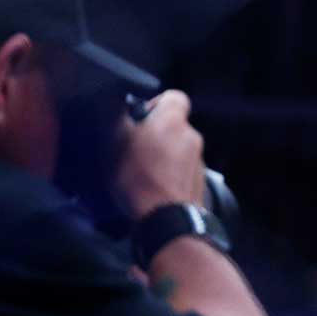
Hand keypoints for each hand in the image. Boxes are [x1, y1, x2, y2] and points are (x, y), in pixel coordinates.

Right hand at [112, 90, 206, 219]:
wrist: (167, 219)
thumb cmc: (138, 176)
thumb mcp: (116, 141)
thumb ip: (117, 115)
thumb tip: (116, 98)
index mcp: (175, 121)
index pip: (175, 96)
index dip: (156, 103)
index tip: (139, 119)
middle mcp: (193, 136)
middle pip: (174, 125)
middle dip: (155, 133)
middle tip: (133, 148)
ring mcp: (200, 161)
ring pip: (178, 148)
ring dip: (163, 154)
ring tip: (142, 171)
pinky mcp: (200, 182)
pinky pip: (182, 170)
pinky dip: (170, 173)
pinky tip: (154, 186)